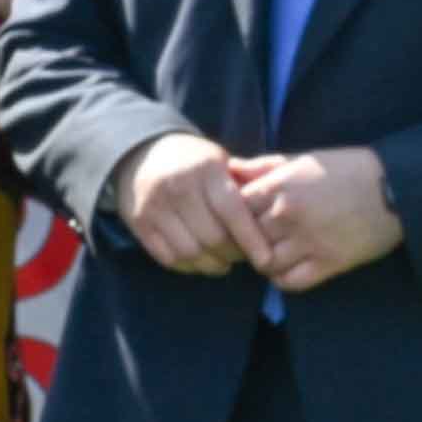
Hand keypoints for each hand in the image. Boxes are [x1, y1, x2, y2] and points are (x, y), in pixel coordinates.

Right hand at [118, 128, 258, 274]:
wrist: (140, 155)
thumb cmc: (193, 162)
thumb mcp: (220, 159)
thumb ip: (249, 172)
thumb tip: (281, 173)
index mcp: (205, 170)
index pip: (232, 211)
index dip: (251, 239)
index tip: (266, 259)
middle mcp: (178, 188)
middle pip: (212, 237)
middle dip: (232, 255)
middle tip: (242, 258)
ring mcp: (155, 207)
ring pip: (189, 252)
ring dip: (210, 265)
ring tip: (221, 264)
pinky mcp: (139, 223)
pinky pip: (167, 257)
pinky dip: (187, 266)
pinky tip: (198, 262)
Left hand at [227, 144, 403, 290]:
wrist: (396, 188)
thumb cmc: (348, 170)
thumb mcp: (304, 160)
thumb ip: (265, 167)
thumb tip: (230, 168)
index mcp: (280, 186)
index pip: (234, 209)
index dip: (235, 215)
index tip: (243, 218)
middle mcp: (288, 214)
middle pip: (246, 237)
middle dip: (247, 240)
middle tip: (256, 240)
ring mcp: (307, 241)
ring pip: (264, 263)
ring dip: (265, 261)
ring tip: (274, 253)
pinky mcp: (328, 263)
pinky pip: (289, 281)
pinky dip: (284, 278)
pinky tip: (289, 268)